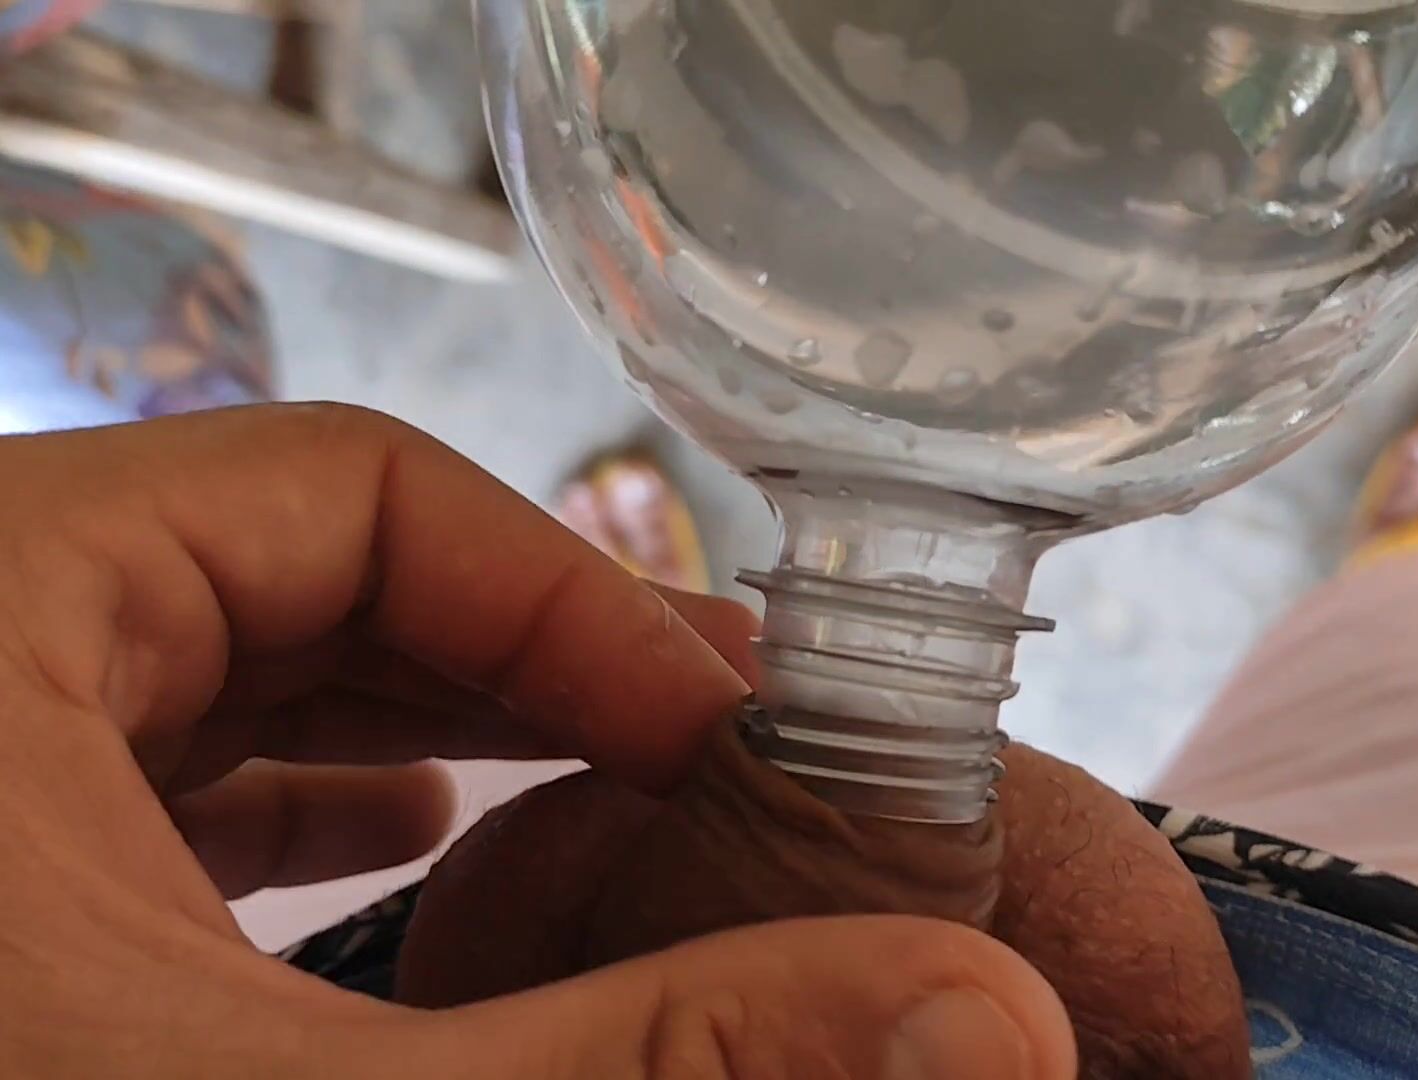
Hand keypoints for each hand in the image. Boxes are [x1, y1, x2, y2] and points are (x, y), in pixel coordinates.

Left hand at [0, 404, 1073, 1078]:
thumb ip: (655, 1065)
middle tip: (703, 748)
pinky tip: (406, 854)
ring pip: (213, 666)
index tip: (721, 719)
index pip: (344, 484)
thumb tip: (981, 1026)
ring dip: (420, 717)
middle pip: (290, 563)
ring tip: (596, 781)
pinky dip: (292, 799)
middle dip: (518, 654)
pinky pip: (135, 766)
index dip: (566, 587)